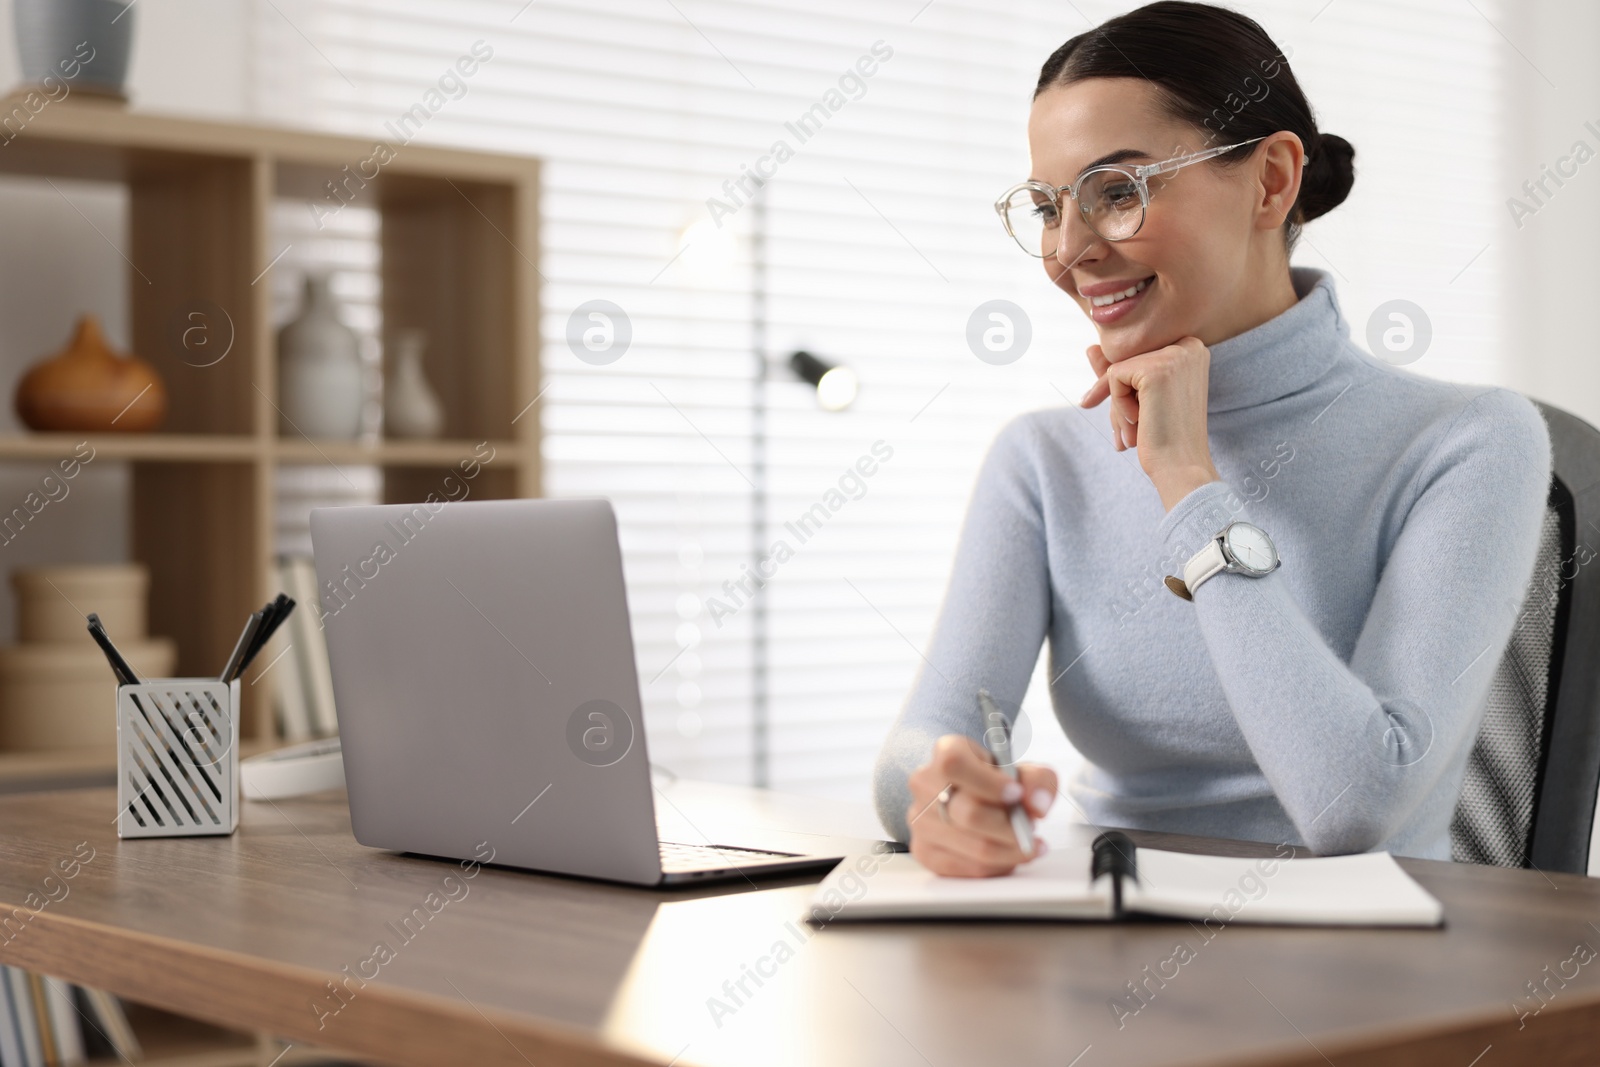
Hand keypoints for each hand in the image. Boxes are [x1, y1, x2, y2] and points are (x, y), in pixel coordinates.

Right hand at [906, 734, 1056, 876]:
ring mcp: (920, 820)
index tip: (1016, 794)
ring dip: (1010, 850)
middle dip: (1009, 826)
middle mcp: (924, 784)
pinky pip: (968, 868)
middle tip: (1030, 827)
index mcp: (946, 751)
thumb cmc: (999, 782)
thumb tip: (1038, 805)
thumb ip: (1038, 781)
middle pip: (968, 813)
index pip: (954, 764)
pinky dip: (998, 866)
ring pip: (973, 846)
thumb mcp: (1024, 772)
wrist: (975, 798)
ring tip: (1027, 843)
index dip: (986, 782)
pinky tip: (1010, 856)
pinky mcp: (924, 851)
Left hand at [1079, 337, 1220, 510]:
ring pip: (1119, 369)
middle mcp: (1189, 346)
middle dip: (1120, 399)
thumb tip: (1090, 348)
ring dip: (1118, 407)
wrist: (1182, 467)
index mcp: (1192, 350)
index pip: (1141, 357)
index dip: (1128, 387)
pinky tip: (1138, 423)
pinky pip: (1114, 377)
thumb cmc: (1165, 437)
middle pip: (1129, 362)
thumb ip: (1120, 372)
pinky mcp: (1155, 369)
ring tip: (1133, 434)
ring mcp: (1174, 355)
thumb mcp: (1140, 399)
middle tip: (1128, 433)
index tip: (1135, 416)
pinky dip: (1118, 405)